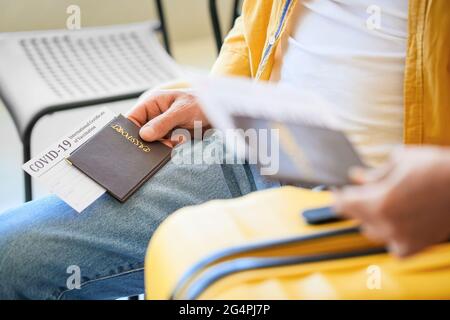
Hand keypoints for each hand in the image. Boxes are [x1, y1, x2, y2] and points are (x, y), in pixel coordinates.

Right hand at [126, 89, 208, 145]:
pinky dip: (168, 150)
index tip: (128, 145)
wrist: (221, 112)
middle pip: (140, 133)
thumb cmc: (201, 103)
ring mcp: (163, 128)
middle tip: (149, 150)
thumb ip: (163, 122)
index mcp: (152, 103)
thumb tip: (144, 135)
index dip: (128, 131)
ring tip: (171, 145)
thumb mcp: (181, 111)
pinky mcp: (172, 138)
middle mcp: (155, 116)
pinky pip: (164, 147)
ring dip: (159, 147)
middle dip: (145, 142)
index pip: (132, 118)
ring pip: (153, 142)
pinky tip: (176, 148)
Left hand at [333, 147, 449, 256]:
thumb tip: (357, 176)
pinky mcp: (416, 246)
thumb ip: (374, 173)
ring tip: (383, 203)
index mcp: (379, 203)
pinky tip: (396, 223)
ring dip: (371, 219)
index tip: (338, 190)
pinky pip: (393, 246)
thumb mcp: (402, 161)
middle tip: (364, 191)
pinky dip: (391, 236)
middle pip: (356, 217)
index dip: (338, 195)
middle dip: (357, 203)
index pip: (342, 205)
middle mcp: (387, 225)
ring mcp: (402, 238)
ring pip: (371, 232)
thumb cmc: (439, 168)